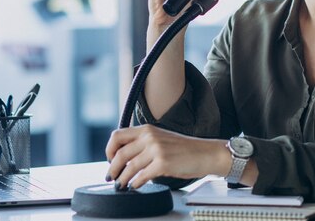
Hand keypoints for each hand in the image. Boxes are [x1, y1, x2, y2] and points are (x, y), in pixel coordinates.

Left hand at [105, 124, 229, 189]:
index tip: (110, 160)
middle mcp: (150, 137)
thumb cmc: (184, 149)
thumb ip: (143, 143)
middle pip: (120, 153)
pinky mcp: (163, 163)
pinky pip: (141, 176)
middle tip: (111, 177)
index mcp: (147, 129)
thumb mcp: (161, 138)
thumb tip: (124, 157)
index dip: (109, 150)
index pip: (117, 136)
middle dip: (112, 168)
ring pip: (129, 167)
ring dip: (122, 179)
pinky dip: (135, 183)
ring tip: (120, 185)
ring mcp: (156, 150)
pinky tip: (135, 185)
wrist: (205, 153)